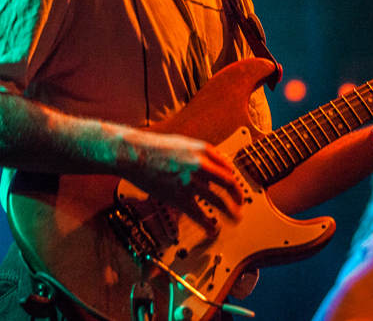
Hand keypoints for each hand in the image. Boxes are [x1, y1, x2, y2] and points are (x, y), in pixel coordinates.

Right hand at [122, 131, 243, 231]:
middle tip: (240, 204)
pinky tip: (211, 230)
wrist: (132, 153)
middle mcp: (201, 165)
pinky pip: (199, 214)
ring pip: (218, 201)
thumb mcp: (182, 143)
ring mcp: (191, 182)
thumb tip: (212, 163)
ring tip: (235, 219)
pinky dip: (208, 224)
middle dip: (238, 196)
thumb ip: (198, 153)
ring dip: (230, 212)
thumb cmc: (152, 147)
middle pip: (228, 183)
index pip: (227, 166)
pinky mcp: (179, 196)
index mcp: (202, 150)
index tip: (234, 186)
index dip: (233, 178)